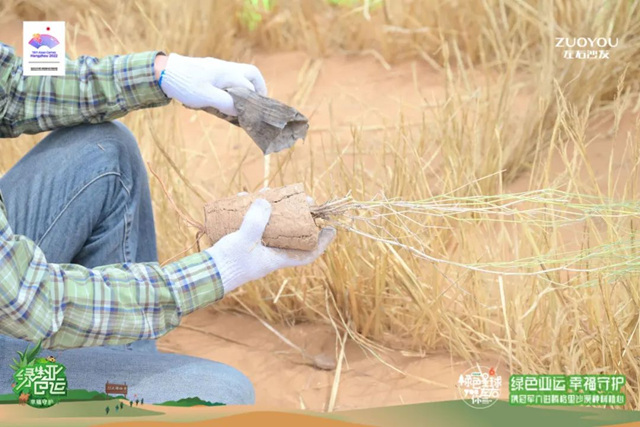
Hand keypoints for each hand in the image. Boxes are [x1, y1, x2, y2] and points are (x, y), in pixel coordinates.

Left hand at [158, 53, 266, 115]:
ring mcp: (218, 68)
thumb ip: (226, 102)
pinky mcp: (211, 71)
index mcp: (227, 73)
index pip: (249, 86)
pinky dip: (235, 87)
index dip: (254, 101)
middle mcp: (226, 68)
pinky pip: (230, 77)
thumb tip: (241, 110)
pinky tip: (228, 98)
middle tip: (258, 104)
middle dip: (258, 88)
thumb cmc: (184, 84)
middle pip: (251, 74)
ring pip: (241, 74)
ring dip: (247, 88)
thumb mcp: (206, 97)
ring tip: (244, 104)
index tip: (254, 114)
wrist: (164, 72)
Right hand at [206, 199, 335, 293]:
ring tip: (269, 193)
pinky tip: (243, 196)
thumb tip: (266, 201)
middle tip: (303, 200)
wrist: (206, 274)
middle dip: (297, 216)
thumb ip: (256, 222)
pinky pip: (252, 223)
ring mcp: (256, 247)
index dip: (321, 243)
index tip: (331, 230)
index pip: (306, 254)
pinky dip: (250, 210)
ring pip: (271, 226)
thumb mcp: (244, 241)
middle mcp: (270, 253)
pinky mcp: (242, 241)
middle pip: (291, 233)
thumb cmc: (229, 263)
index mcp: (276, 258)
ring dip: (271, 209)